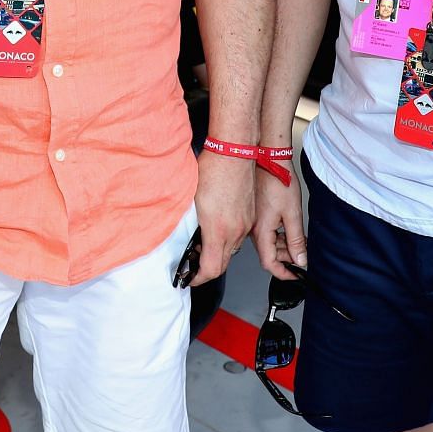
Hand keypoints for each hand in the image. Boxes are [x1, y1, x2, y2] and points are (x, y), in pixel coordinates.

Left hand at [189, 149, 252, 286]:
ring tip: (202, 243)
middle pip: (222, 263)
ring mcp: (245, 224)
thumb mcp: (191, 201)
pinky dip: (227, 239)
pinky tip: (216, 228)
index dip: (198, 278)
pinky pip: (239, 236)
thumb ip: (189, 225)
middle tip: (193, 263)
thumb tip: (182, 237)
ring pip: (232, 250)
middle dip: (207, 268)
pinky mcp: (250, 216)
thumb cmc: (213, 170)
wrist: (235, 153)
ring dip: (217, 252)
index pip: (211, 269)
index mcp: (218, 231)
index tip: (190, 278)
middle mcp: (235, 231)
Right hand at [253, 166, 306, 279]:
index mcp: (261, 232)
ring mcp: (253, 222)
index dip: (283, 272)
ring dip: (284, 245)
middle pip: (269, 254)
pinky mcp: (255, 214)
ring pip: (268, 243)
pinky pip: (266, 232)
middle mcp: (253, 230)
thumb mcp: (293, 214)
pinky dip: (279, 235)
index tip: (295, 275)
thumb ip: (296, 240)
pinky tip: (289, 228)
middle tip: (302, 253)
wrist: (268, 159)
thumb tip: (299, 259)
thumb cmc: (277, 181)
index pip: (269, 263)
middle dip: (287, 257)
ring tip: (299, 239)